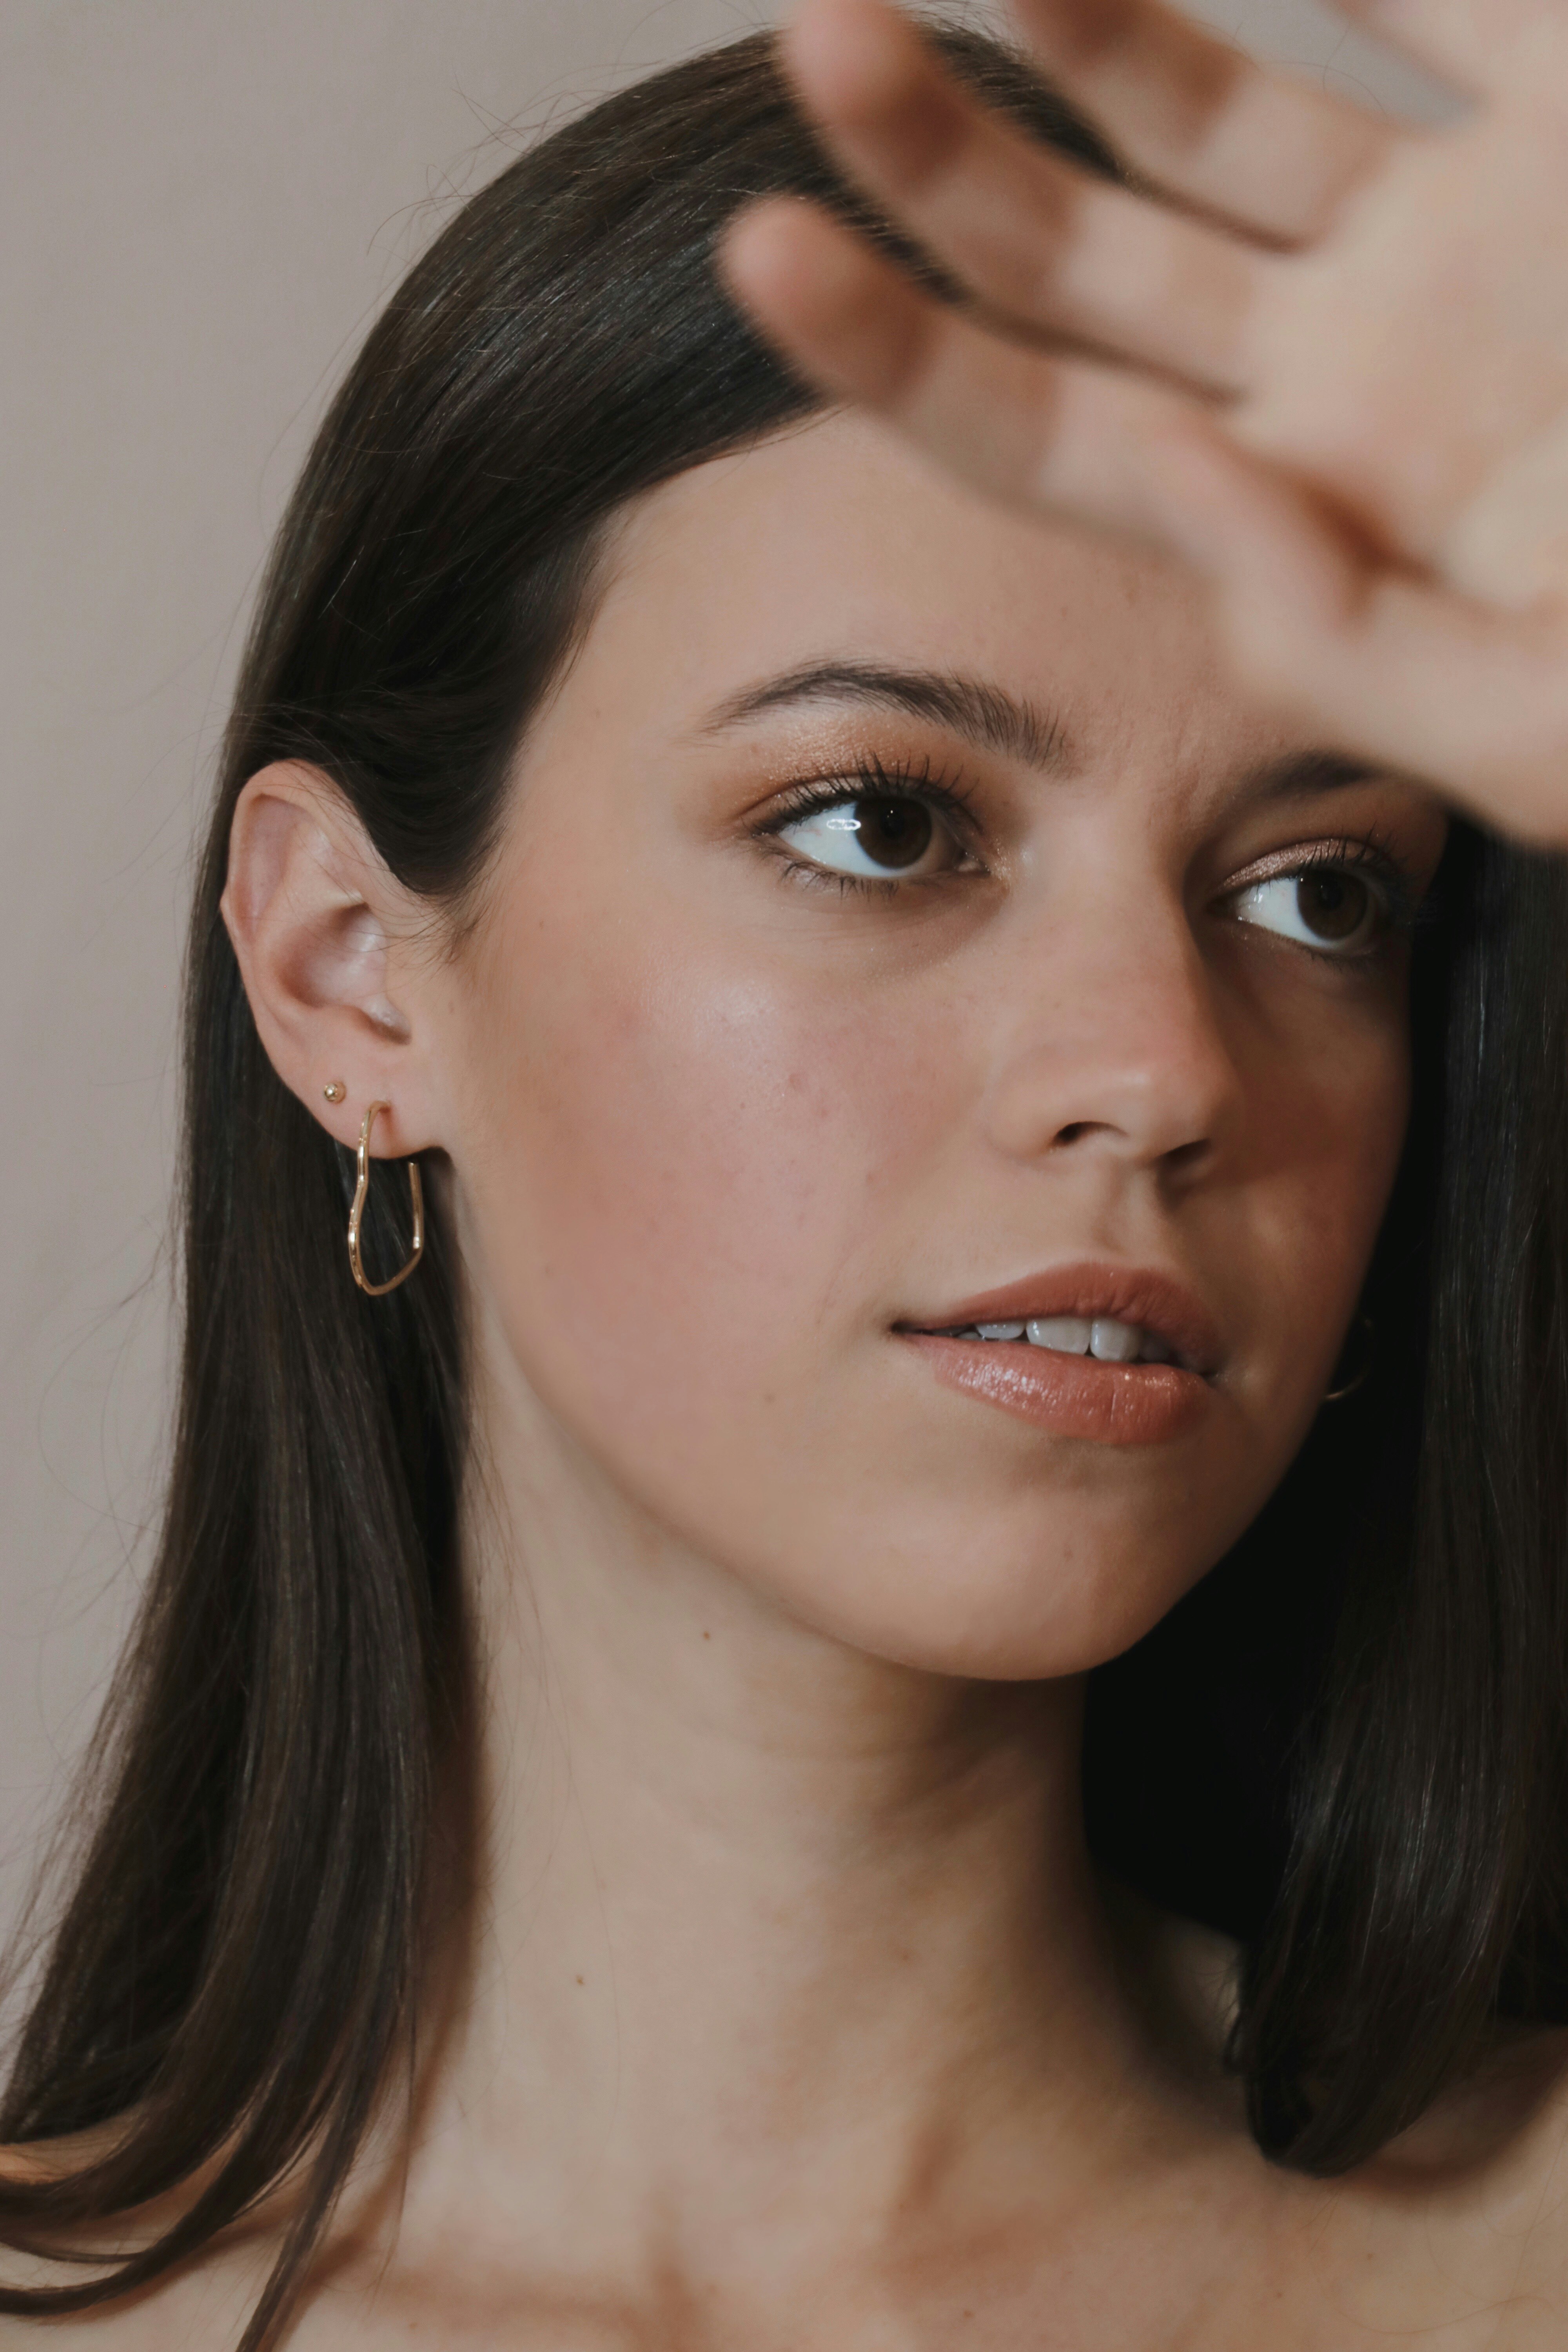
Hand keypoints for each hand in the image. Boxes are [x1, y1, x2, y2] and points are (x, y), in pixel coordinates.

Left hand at [721, 0, 1567, 841]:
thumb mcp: (1543, 729)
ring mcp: (1459, 224)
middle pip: (1084, 251)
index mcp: (1317, 519)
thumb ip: (1334, 635)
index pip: (1052, 432)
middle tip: (818, 45)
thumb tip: (1164, 475)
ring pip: (1215, 94)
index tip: (757, 253)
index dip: (901, 350)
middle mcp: (1349, 368)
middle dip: (944, 152)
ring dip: (1079, 9)